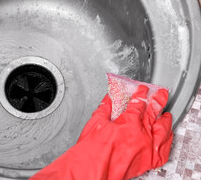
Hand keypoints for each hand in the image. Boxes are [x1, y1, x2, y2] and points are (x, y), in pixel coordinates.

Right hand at [31, 85, 172, 179]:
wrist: (93, 171)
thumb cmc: (92, 151)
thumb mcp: (96, 123)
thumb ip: (104, 108)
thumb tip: (109, 99)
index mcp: (128, 123)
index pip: (139, 103)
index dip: (141, 94)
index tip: (142, 89)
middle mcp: (141, 134)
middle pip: (154, 112)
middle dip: (158, 100)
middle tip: (161, 94)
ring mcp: (147, 147)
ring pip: (163, 129)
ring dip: (165, 119)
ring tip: (166, 114)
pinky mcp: (149, 161)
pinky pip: (164, 150)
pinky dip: (166, 141)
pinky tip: (166, 136)